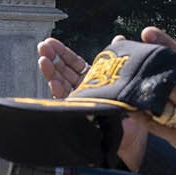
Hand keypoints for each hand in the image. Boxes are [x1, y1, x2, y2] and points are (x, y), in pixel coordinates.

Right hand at [39, 35, 152, 169]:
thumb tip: (119, 38)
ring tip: (42, 59)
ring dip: (50, 72)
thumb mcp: (126, 79)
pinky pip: (66, 102)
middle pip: (63, 71)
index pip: (73, 63)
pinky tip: (53, 82)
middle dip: (52, 58)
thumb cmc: (131, 108)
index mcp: (92, 79)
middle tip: (43, 46)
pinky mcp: (78, 113)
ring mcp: (79, 101)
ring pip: (60, 84)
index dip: (62, 53)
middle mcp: (83, 89)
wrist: (133, 136)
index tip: (51, 42)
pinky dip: (59, 92)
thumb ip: (118, 59)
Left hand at [138, 22, 175, 174]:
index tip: (147, 32)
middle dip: (149, 67)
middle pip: (168, 81)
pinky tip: (127, 101)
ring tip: (124, 76)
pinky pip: (153, 124)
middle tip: (131, 54)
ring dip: (141, 90)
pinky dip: (139, 113)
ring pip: (158, 103)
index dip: (166, 44)